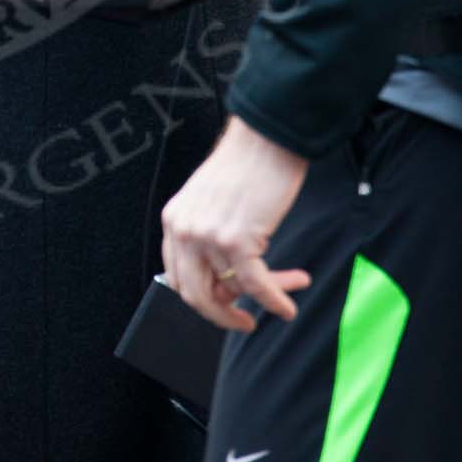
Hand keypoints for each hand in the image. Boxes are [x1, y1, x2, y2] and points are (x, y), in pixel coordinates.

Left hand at [161, 116, 311, 331]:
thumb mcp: (213, 205)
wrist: (266, 138)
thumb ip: (210, 242)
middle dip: (222, 315)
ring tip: (284, 297)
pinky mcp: (237, 240)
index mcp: (174, 220)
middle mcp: (184, 229)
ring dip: (260, 299)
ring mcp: (208, 236)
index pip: (178, 277)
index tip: (224, 307)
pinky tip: (287, 306)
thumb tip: (227, 287)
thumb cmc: (247, 167)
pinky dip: (274, 300)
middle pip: (194, 295)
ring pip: (231, 290)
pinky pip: (256, 285)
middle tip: (245, 322)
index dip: (202, 300)